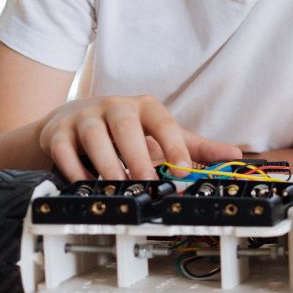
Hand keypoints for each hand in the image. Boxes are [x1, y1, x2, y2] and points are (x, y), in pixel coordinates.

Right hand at [36, 95, 242, 181]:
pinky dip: (75, 169)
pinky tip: (87, 184)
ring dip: (107, 164)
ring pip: (94, 138)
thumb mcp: (160, 134)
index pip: (163, 121)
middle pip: (125, 126)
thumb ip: (195, 146)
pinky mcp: (58, 132)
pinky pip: (64, 150)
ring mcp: (85, 117)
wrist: (73, 121)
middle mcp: (114, 106)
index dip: (174, 144)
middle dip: (137, 155)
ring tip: (119, 185)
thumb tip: (233, 154)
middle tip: (146, 181)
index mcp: (144, 107)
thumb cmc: (125, 131)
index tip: (183, 169)